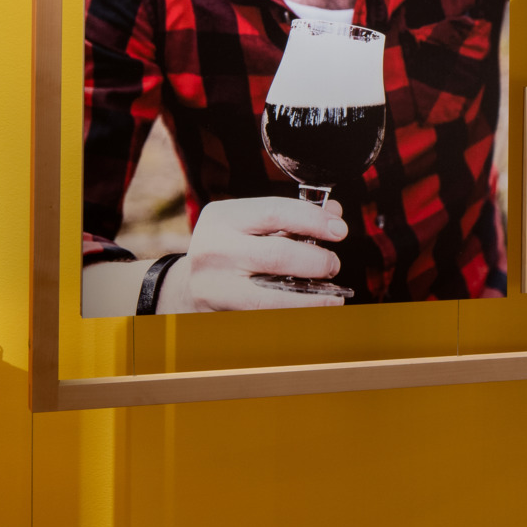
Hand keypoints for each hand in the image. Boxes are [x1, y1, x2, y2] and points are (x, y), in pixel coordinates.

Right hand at [158, 197, 348, 310]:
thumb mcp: (251, 225)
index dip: (314, 220)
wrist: (186, 285)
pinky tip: (314, 309)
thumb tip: (336, 212)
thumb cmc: (229, 249)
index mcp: (223, 216)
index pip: (275, 212)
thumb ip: (291, 217)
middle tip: (333, 264)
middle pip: (278, 254)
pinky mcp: (218, 311)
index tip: (340, 230)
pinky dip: (295, 312)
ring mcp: (213, 283)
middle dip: (317, 260)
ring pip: (272, 295)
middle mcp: (214, 248)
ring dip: (312, 296)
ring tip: (334, 294)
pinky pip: (266, 315)